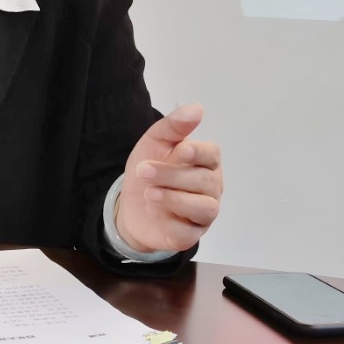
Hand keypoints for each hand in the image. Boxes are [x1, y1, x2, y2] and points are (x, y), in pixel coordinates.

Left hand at [115, 103, 222, 254]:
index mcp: (205, 162)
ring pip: (204, 208)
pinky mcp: (191, 235)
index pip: (213, 155)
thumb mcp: (155, 143)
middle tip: (143, 170)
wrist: (130, 205)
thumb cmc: (150, 169)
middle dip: (172, 175)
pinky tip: (154, 212)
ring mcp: (203, 214)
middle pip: (204, 181)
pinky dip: (170, 222)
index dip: (199, 153)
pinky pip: (188, 232)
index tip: (180, 151)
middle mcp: (211, 187)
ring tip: (150, 194)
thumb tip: (197, 108)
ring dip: (175, 199)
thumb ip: (174, 126)